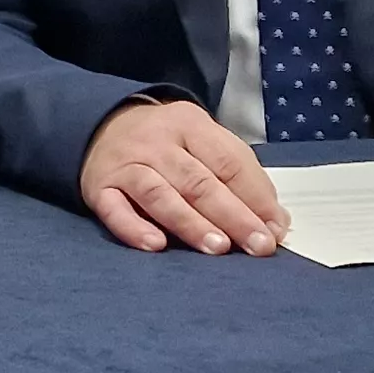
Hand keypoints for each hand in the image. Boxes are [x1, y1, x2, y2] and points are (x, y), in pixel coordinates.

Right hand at [78, 99, 288, 255]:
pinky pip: (114, 209)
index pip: (228, 162)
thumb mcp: (206, 142)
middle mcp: (156, 143)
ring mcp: (125, 165)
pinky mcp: (98, 188)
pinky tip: (155, 245)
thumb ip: (242, 177)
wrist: (100, 125)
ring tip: (217, 247)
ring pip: (159, 194)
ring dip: (190, 222)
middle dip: (231, 215)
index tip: (274, 231)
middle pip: (197, 181)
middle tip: (256, 246)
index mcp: (189, 125)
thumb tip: (275, 223)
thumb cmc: (168, 143)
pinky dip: (133, 228)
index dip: (255, 198)